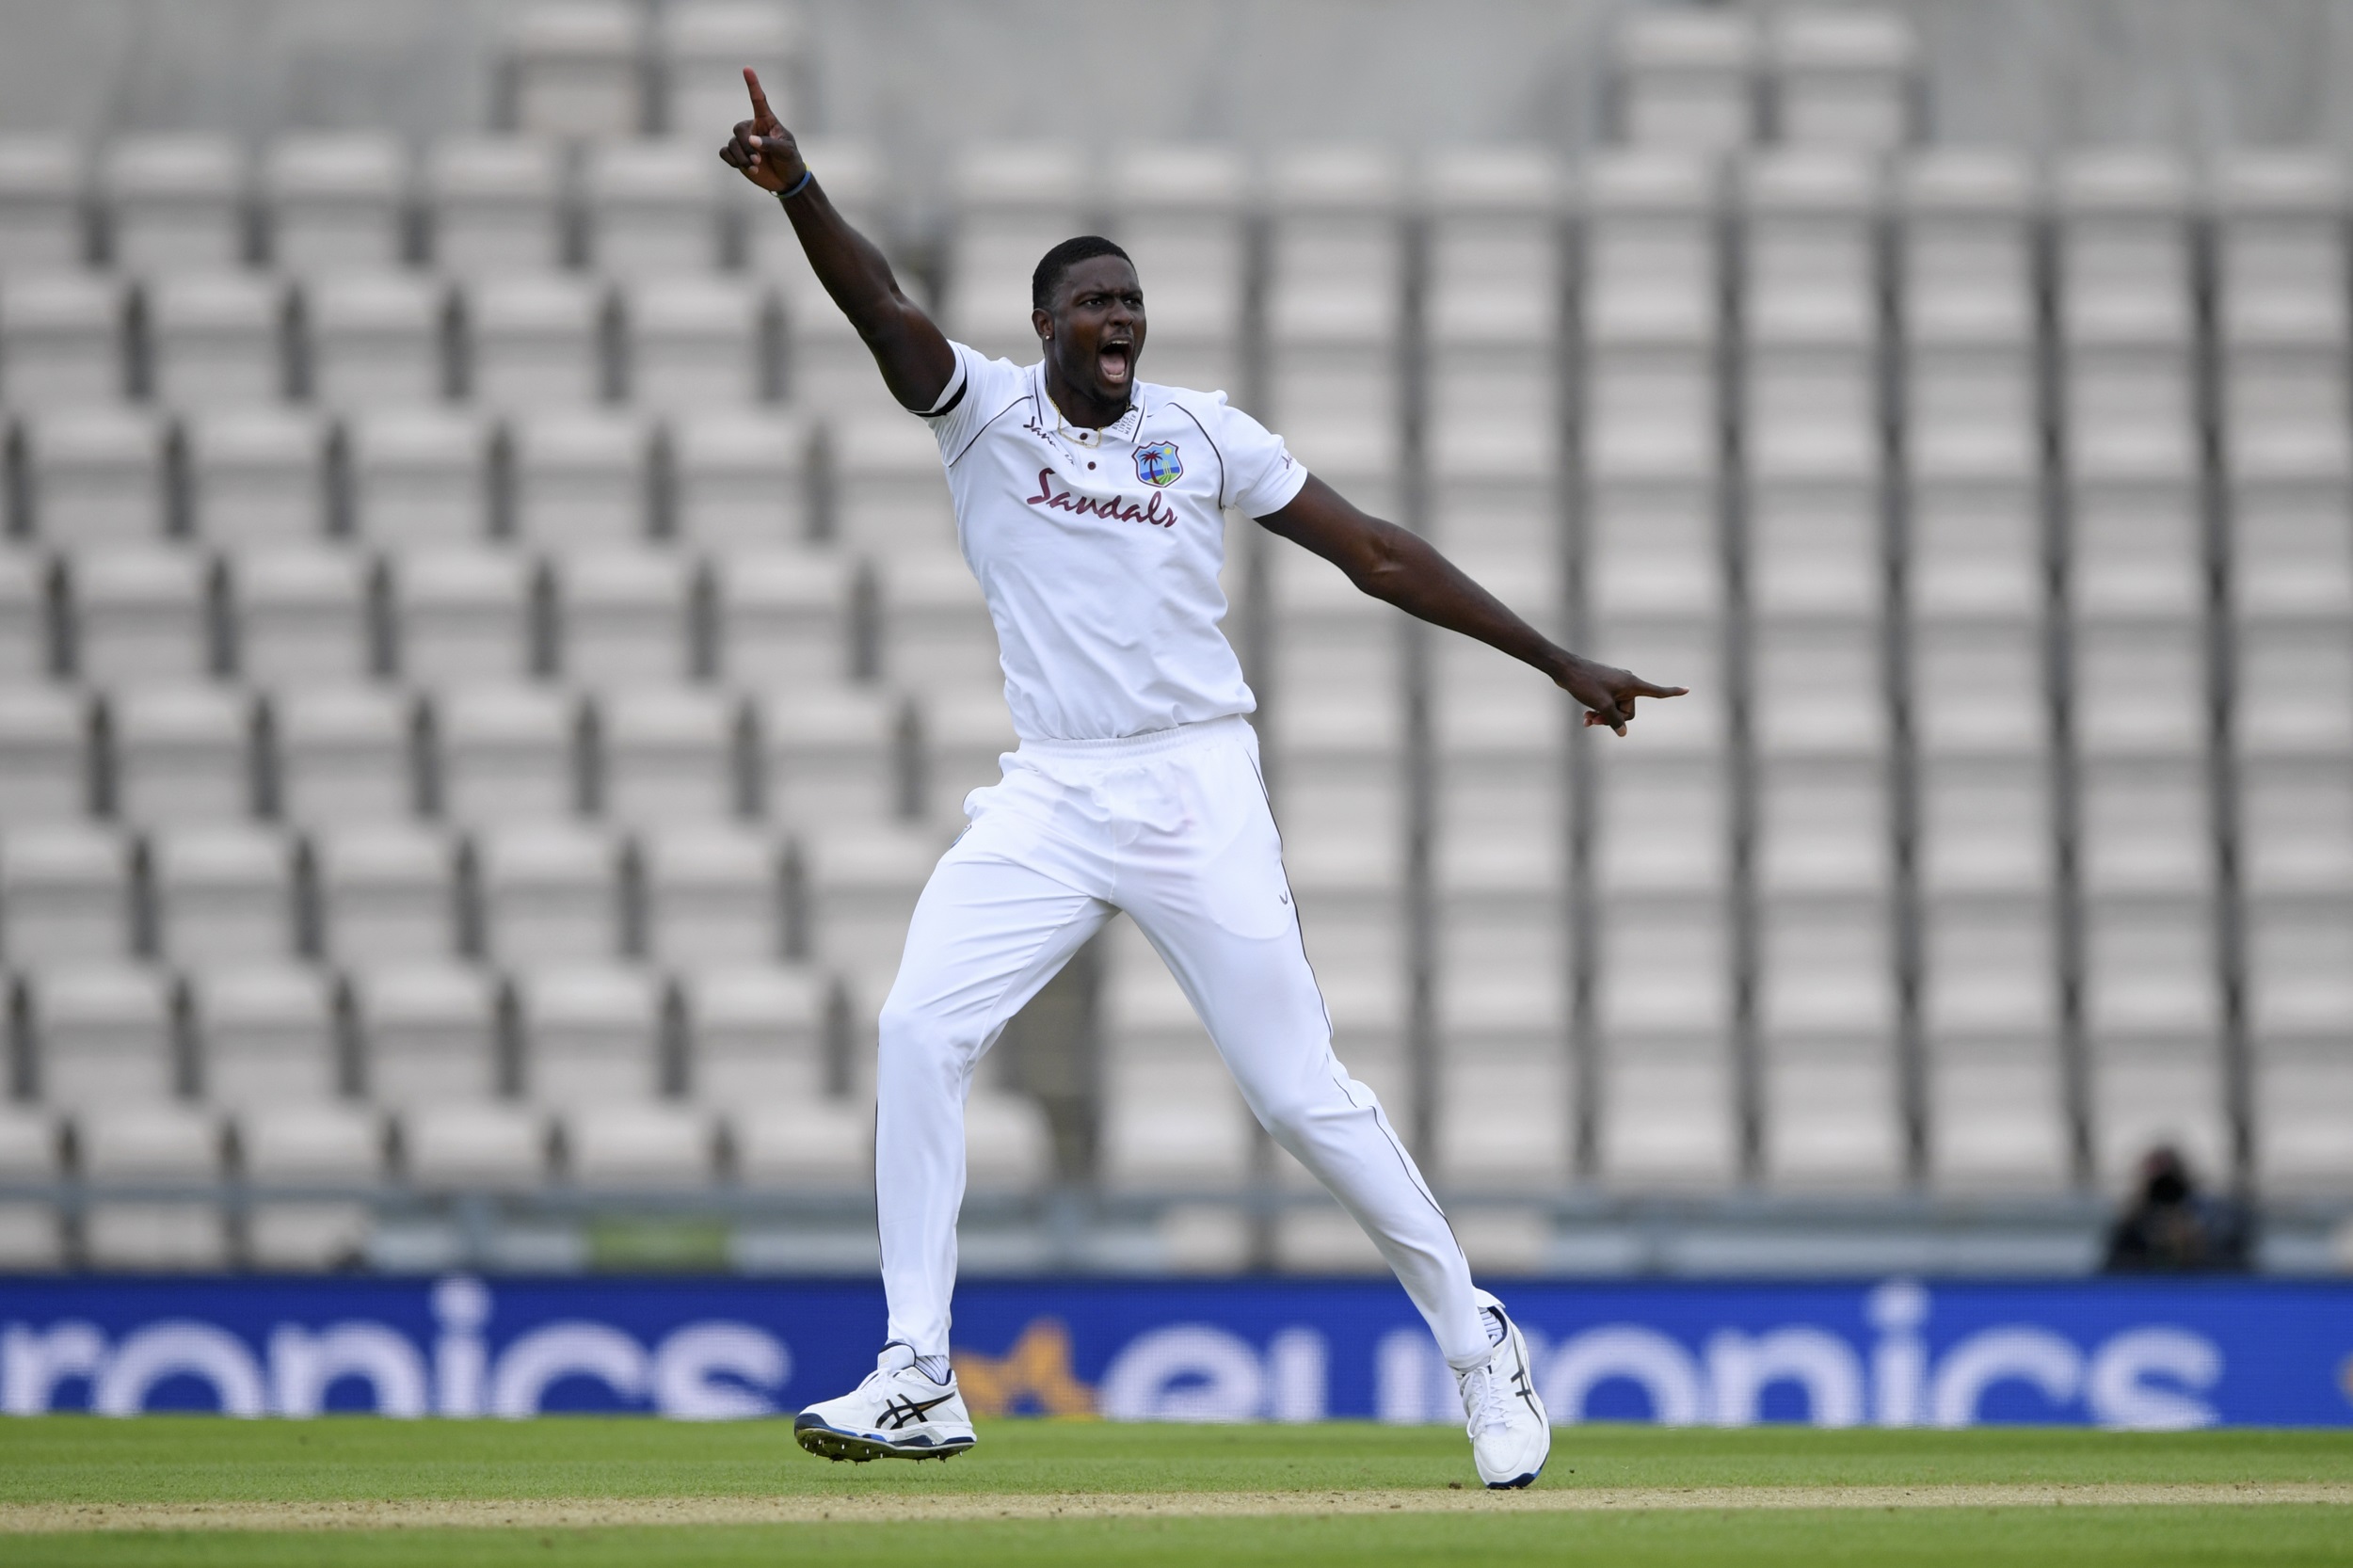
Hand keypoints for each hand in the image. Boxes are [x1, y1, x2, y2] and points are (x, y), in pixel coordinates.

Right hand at [718, 67, 805, 193]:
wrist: (786, 180)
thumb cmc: (790, 160)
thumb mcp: (786, 151)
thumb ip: (771, 144)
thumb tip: (752, 142)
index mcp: (767, 121)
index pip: (758, 100)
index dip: (752, 84)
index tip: (747, 68)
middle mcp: (753, 129)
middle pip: (739, 129)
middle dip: (746, 146)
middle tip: (757, 159)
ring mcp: (744, 142)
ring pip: (732, 144)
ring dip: (741, 157)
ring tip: (755, 166)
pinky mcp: (737, 156)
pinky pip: (724, 152)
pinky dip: (733, 161)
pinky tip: (746, 167)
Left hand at [1558, 656, 1686, 736]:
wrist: (1565, 669)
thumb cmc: (1585, 683)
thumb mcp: (1601, 705)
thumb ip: (1614, 720)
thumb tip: (1623, 732)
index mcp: (1632, 684)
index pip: (1657, 691)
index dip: (1672, 692)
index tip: (1687, 689)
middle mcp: (1627, 683)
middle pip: (1629, 711)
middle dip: (1614, 718)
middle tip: (1595, 719)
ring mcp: (1615, 685)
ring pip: (1616, 709)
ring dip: (1603, 716)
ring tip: (1587, 718)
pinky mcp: (1605, 686)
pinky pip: (1607, 704)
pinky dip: (1599, 711)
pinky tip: (1585, 718)